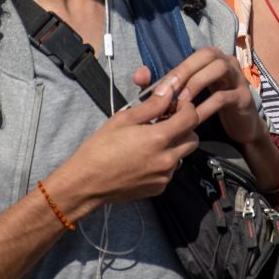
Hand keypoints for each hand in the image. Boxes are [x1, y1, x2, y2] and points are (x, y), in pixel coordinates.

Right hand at [55, 74, 200, 209]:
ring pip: (182, 154)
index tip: (175, 105)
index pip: (191, 117)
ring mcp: (164, 176)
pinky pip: (170, 170)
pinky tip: (144, 158)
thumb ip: (152, 105)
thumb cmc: (99, 149)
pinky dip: (163, 161)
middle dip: (184, 127)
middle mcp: (167, 159)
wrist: (86, 184)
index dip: (186, 107)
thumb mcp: (123, 119)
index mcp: (159, 138)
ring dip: (174, 145)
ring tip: (151, 141)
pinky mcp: (158, 188)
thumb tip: (169, 90)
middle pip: (193, 138)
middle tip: (165, 121)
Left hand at [136, 47, 266, 147]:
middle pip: (207, 54)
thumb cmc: (209, 107)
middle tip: (169, 91)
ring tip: (182, 101)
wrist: (239, 128)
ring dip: (197, 82)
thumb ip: (163, 85)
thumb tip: (139, 75)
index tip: (158, 90)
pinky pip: (225, 95)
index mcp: (212, 59)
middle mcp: (227, 62)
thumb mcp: (186, 94)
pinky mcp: (244, 97)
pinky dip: (208, 104)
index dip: (174, 69)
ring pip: (219, 68)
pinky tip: (196, 115)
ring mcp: (238, 78)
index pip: (192, 55)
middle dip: (185, 70)